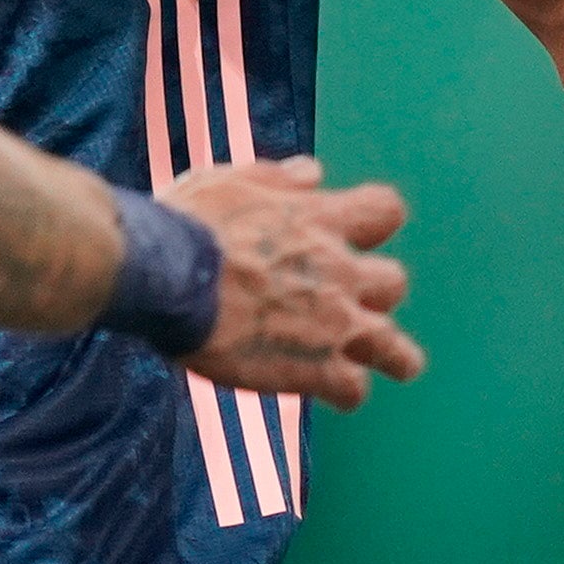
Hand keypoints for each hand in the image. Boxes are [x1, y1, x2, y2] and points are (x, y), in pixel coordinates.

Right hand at [166, 158, 426, 409]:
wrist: (165, 276)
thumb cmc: (187, 224)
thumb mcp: (228, 181)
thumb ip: (277, 179)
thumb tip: (312, 173)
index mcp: (321, 219)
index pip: (384, 211)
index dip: (372, 222)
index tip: (354, 232)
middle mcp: (339, 270)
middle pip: (393, 283)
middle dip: (374, 293)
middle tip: (346, 303)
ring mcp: (333, 323)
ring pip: (393, 347)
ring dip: (395, 356)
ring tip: (397, 364)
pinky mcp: (315, 368)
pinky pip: (352, 389)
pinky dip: (343, 390)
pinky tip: (328, 390)